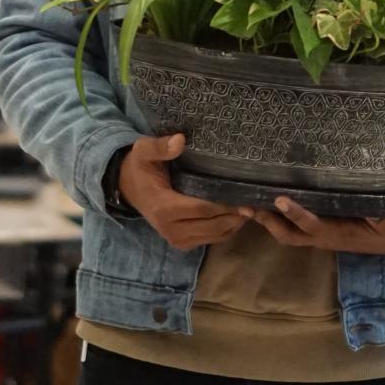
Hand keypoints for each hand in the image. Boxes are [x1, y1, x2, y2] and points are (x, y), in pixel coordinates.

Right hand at [116, 134, 251, 249]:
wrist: (128, 188)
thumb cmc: (139, 167)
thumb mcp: (144, 151)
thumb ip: (160, 147)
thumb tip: (180, 140)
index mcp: (164, 208)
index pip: (203, 209)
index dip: (225, 204)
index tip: (246, 195)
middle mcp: (171, 229)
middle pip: (213, 226)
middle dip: (236, 216)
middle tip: (257, 202)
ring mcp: (177, 239)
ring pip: (215, 235)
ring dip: (235, 224)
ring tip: (251, 208)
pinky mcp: (182, 243)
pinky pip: (211, 240)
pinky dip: (227, 230)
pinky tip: (237, 216)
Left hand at [254, 196, 384, 256]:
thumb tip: (381, 215)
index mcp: (339, 234)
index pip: (312, 224)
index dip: (296, 214)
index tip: (280, 199)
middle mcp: (323, 237)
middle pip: (288, 234)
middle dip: (266, 221)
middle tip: (244, 204)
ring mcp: (319, 235)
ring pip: (285, 233)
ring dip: (265, 221)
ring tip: (243, 204)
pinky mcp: (318, 228)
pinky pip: (291, 227)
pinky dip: (274, 218)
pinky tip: (262, 202)